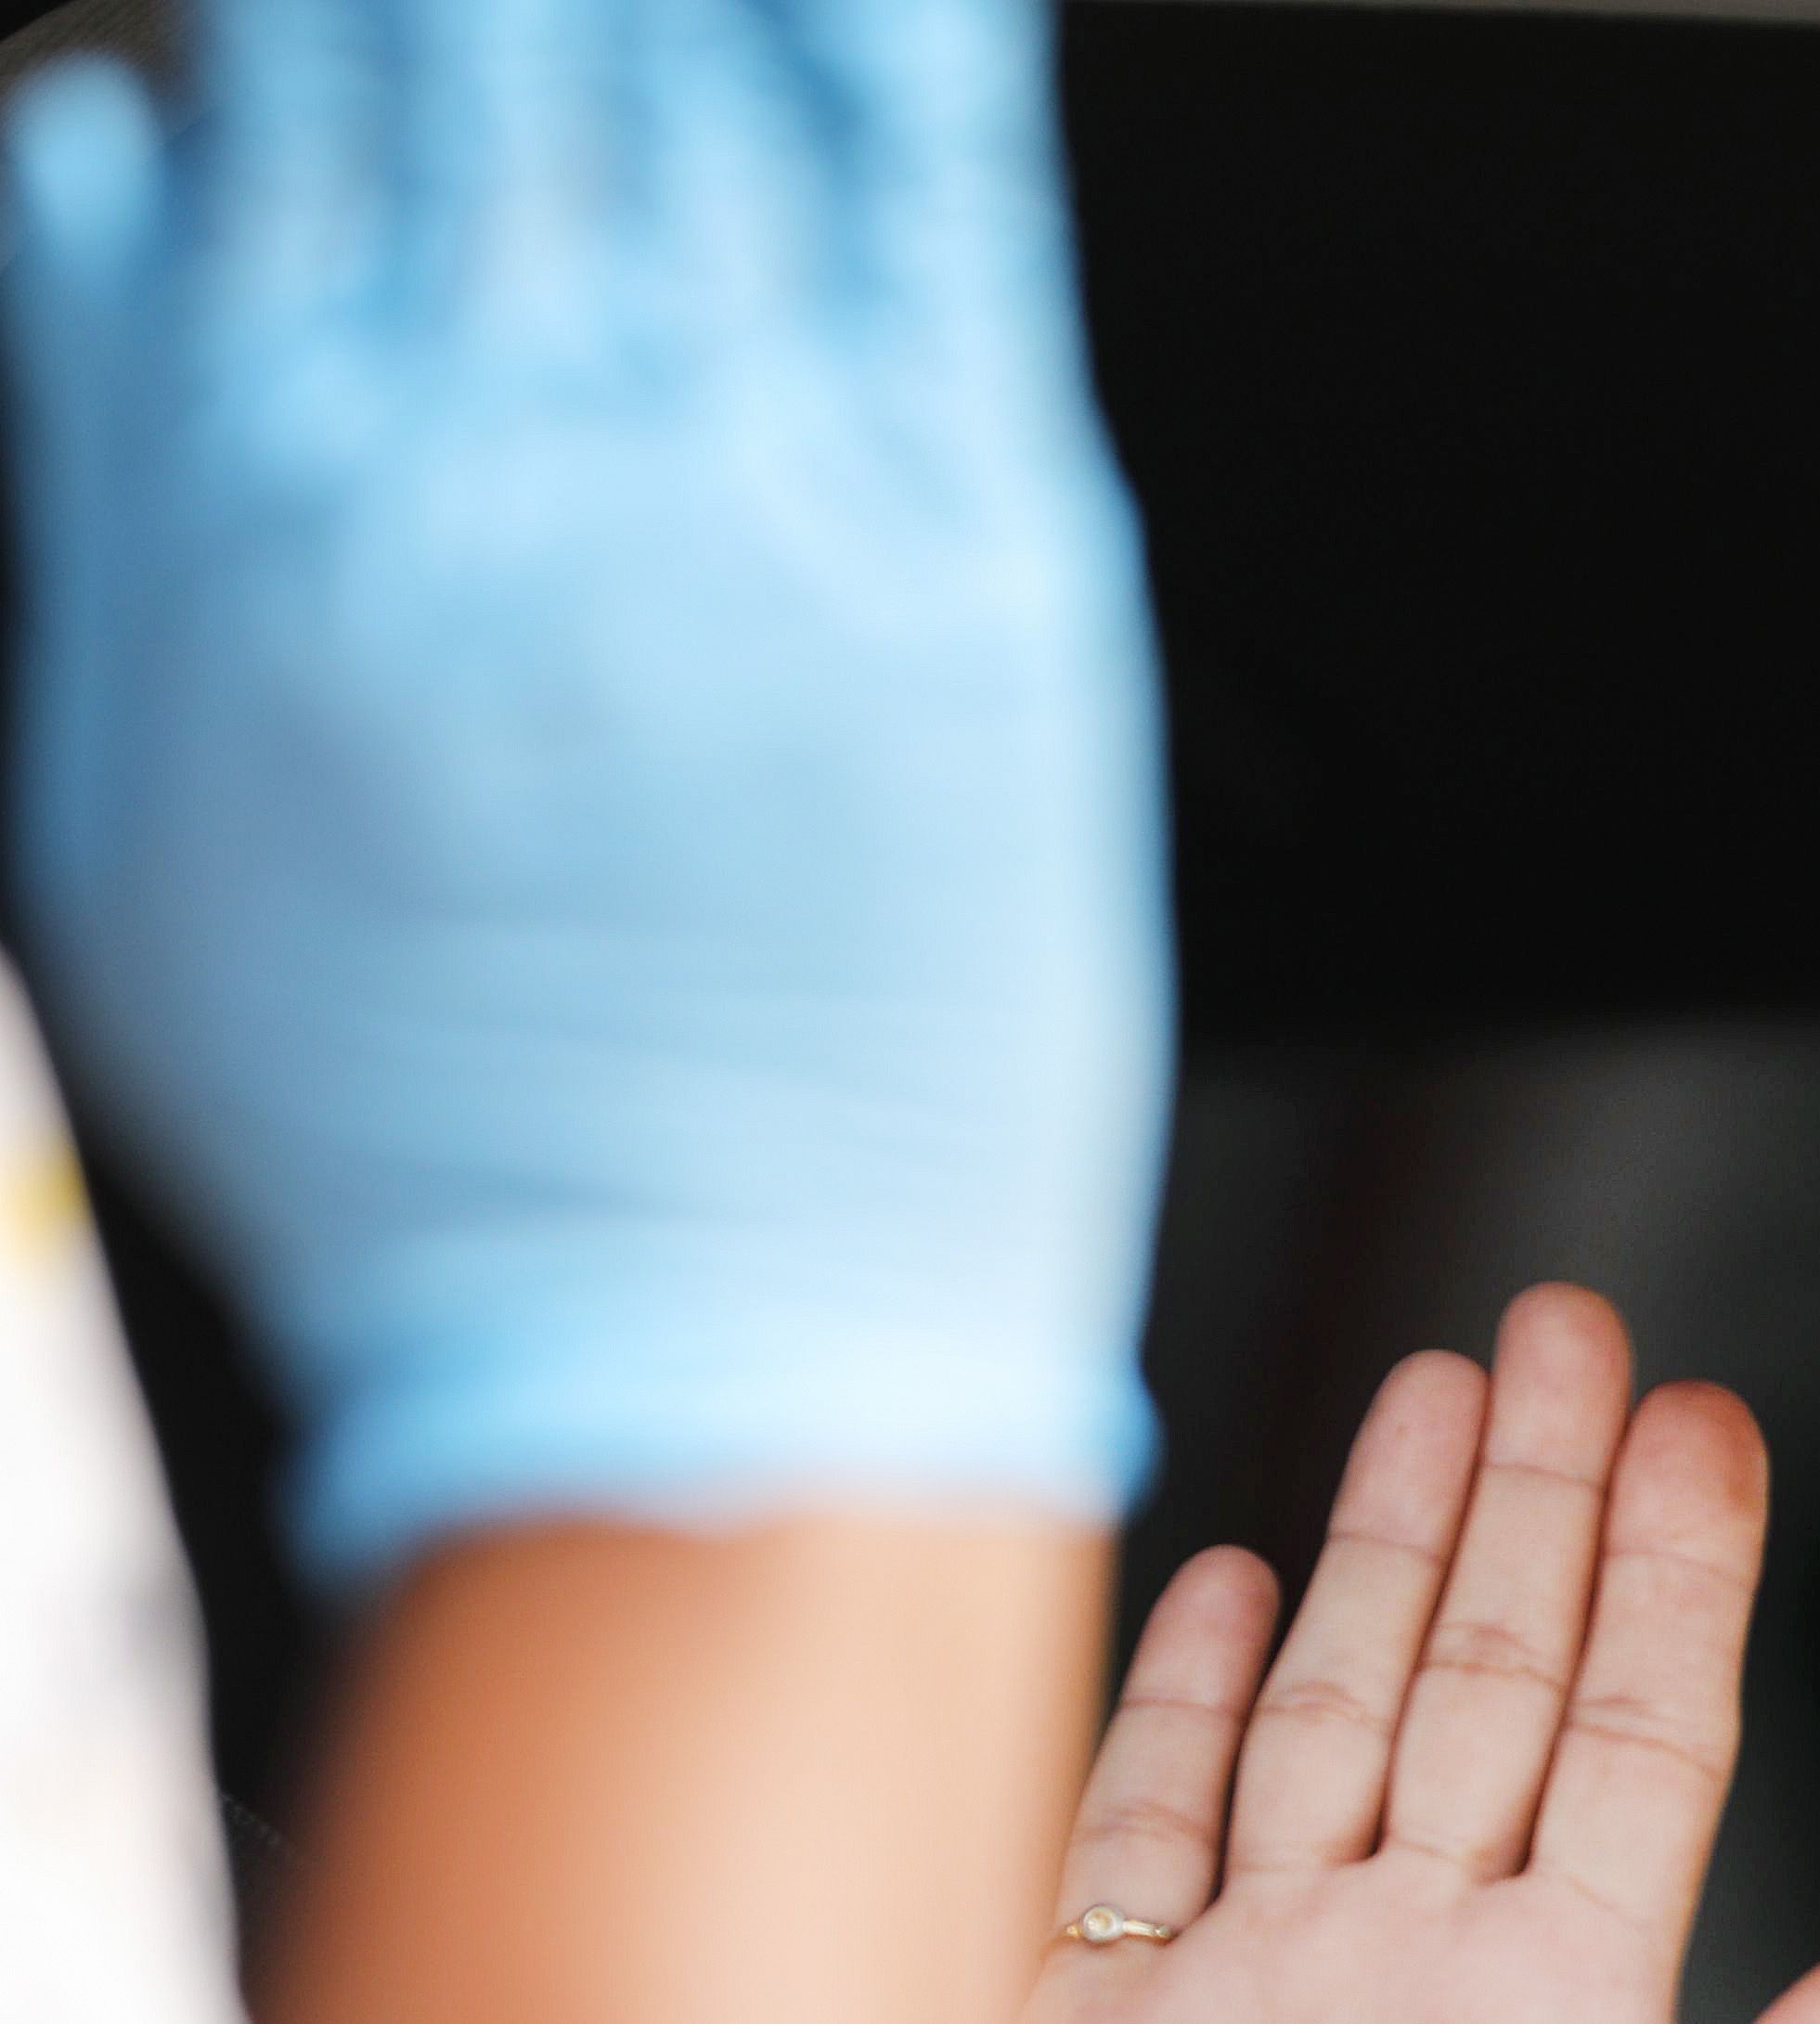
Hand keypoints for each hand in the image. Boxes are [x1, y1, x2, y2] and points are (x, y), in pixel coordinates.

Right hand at [10, 0, 1166, 1586]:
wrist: (694, 1363)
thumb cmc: (430, 1132)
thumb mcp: (128, 798)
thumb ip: (114, 445)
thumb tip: (99, 157)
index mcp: (289, 476)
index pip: (308, 82)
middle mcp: (513, 444)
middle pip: (511, 54)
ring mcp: (761, 496)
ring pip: (719, 92)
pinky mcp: (986, 575)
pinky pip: (947, 226)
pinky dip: (916, 58)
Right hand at [1023, 1288, 1819, 2023]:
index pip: (1640, 1754)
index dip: (1677, 1582)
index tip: (1710, 1426)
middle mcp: (1413, 1992)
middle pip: (1495, 1678)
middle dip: (1539, 1496)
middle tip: (1577, 1326)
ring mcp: (1247, 2002)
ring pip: (1329, 1702)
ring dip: (1388, 1541)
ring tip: (1443, 1382)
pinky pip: (1141, 1819)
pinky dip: (1174, 1686)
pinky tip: (1224, 1570)